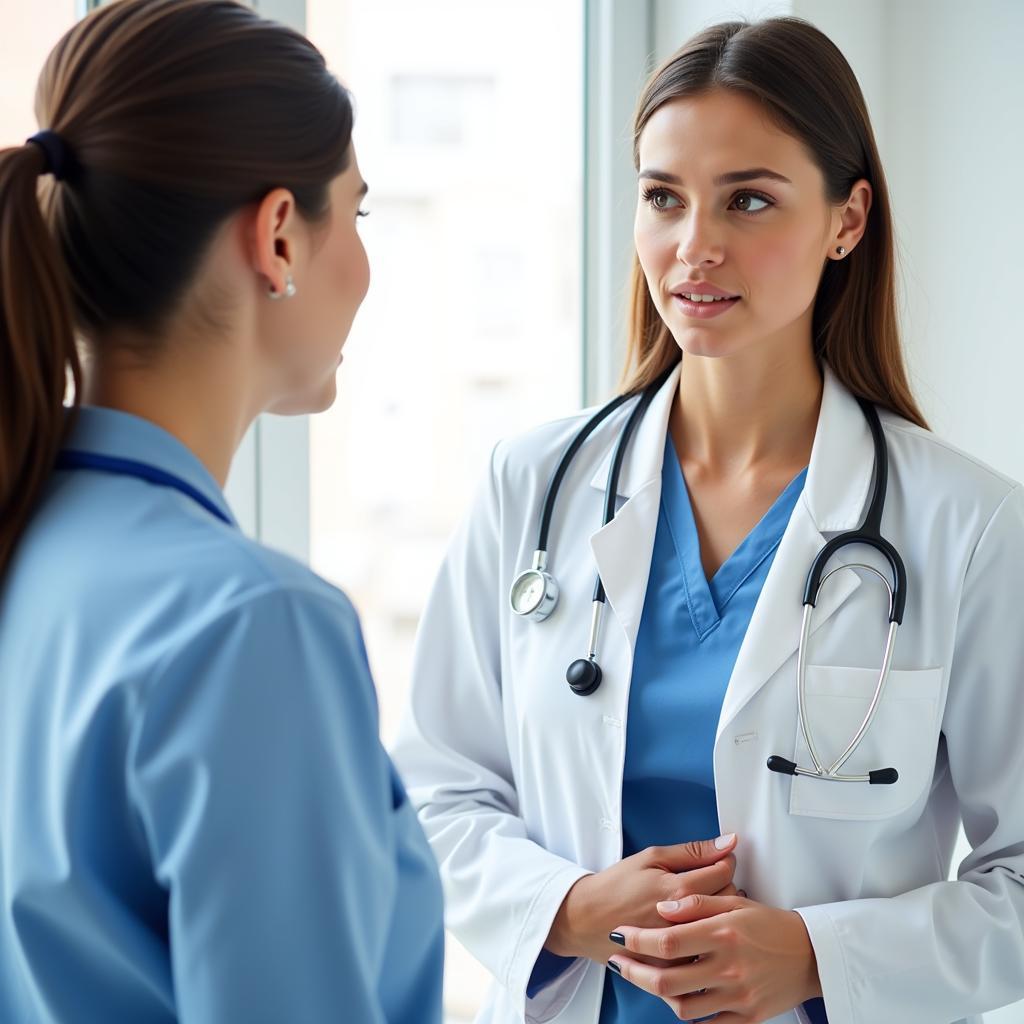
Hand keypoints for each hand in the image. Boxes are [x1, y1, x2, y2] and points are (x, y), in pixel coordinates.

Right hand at [545, 834, 738, 963]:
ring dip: (719, 915)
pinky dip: (707, 940)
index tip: (718, 861)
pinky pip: (707, 953)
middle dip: (724, 886)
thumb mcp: (651, 857)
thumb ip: (693, 851)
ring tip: (703, 905)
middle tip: (708, 882)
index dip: (724, 861)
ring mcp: (679, 950)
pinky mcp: (675, 968)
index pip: (725, 872)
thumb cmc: (616, 886)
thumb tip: (727, 842)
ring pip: (721, 928)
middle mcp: (683, 922)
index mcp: (677, 890)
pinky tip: (697, 930)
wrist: (586, 919)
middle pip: (729, 900)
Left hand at [607, 894, 821, 1021]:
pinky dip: (687, 1013)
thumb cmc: (768, 924)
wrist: (810, 955)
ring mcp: (738, 997)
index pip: (668, 940)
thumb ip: (695, 903)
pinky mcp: (747, 1017)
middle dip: (634, 972)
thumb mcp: (734, 903)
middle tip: (617, 962)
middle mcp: (729, 967)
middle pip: (668, 980)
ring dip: (657, 994)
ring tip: (645, 979)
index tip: (620, 935)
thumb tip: (661, 909)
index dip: (637, 940)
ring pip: (683, 1007)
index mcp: (723, 933)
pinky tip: (675, 998)